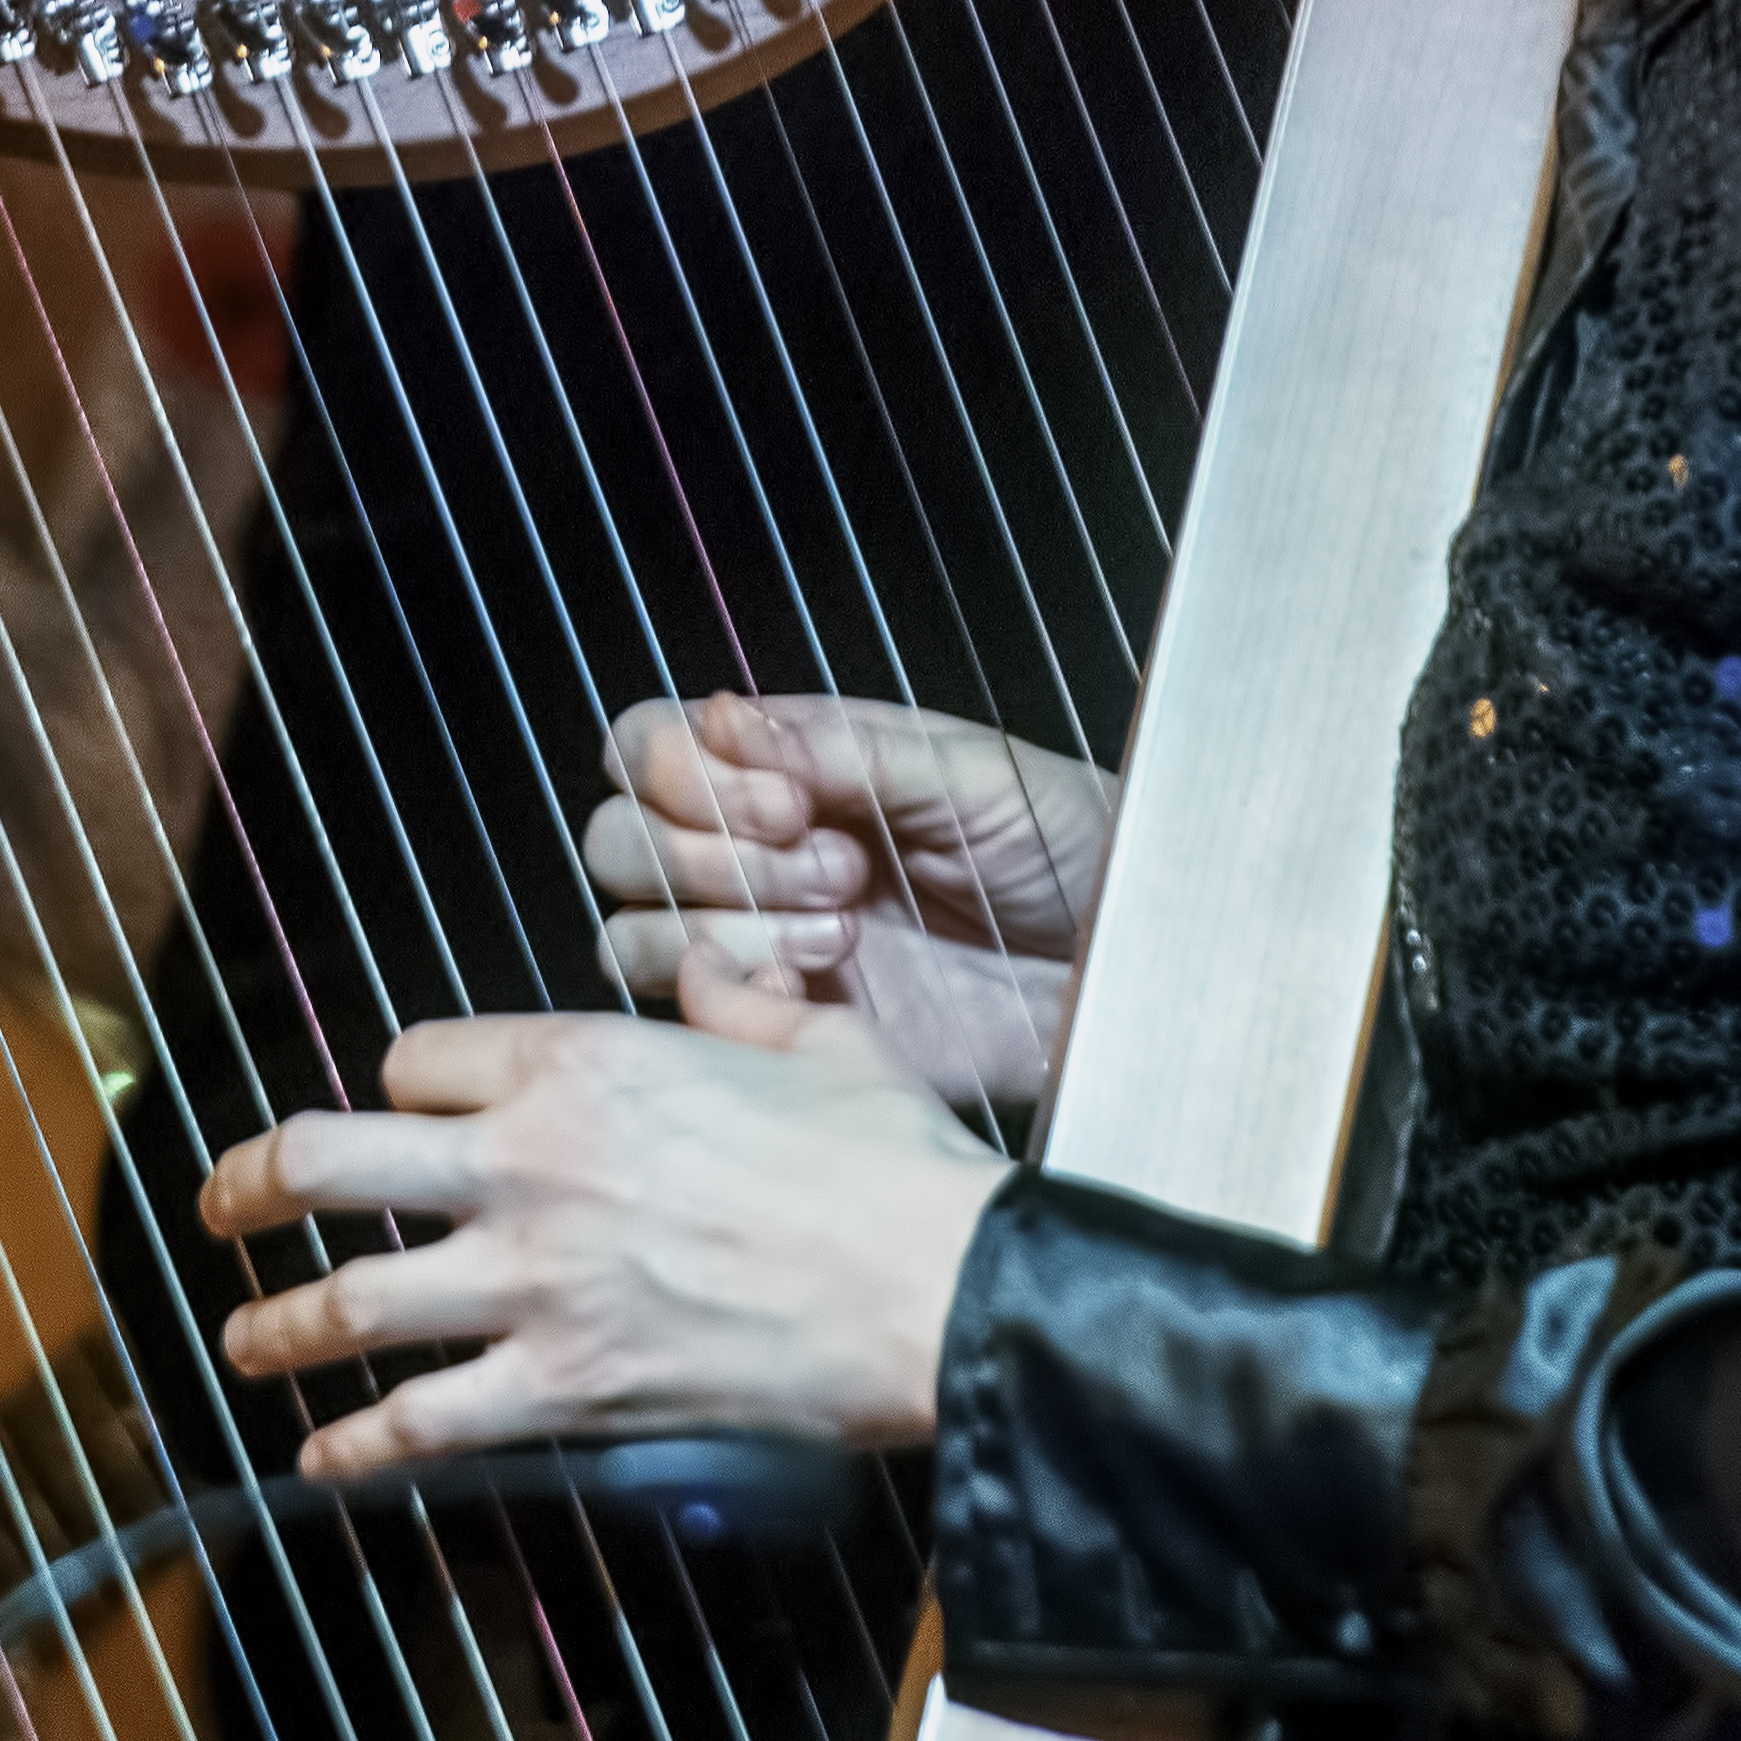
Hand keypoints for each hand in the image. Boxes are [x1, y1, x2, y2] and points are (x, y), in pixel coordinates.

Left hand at [198, 950, 1007, 1474]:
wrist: (939, 1288)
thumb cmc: (892, 1163)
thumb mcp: (820, 1035)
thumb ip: (739, 997)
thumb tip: (704, 971)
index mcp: (583, 1062)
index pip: (417, 1061)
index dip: (398, 1086)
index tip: (397, 1112)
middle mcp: (530, 1161)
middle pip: (330, 1162)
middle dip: (250, 1183)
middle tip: (216, 1203)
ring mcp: (536, 1282)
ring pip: (349, 1300)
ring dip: (274, 1324)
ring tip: (239, 1338)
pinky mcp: (564, 1388)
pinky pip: (422, 1423)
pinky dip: (357, 1450)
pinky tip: (321, 1463)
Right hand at [584, 692, 1110, 1108]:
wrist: (1121, 961)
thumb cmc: (1067, 843)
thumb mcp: (970, 773)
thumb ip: (847, 749)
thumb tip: (733, 720)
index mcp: (796, 761)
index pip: (654, 742)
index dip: (689, 771)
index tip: (791, 800)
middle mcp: (759, 845)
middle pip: (619, 833)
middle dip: (712, 850)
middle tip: (835, 864)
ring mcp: (763, 935)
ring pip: (632, 924)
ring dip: (729, 921)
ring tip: (844, 926)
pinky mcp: (783, 1020)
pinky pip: (685, 1008)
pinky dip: (734, 990)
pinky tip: (824, 980)